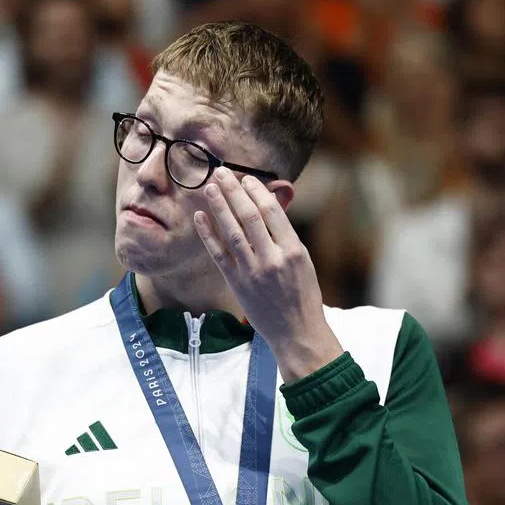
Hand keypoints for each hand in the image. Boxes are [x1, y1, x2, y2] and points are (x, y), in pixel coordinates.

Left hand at [194, 168, 344, 381]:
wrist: (296, 332)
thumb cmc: (303, 295)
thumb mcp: (303, 261)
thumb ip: (285, 235)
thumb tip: (269, 205)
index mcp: (293, 250)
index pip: (271, 212)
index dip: (255, 191)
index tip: (245, 178)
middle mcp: (272, 259)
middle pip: (249, 216)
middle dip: (233, 191)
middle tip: (221, 172)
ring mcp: (252, 272)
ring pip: (232, 231)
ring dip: (219, 206)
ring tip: (210, 187)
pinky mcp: (237, 284)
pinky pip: (219, 254)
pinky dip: (208, 234)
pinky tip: (200, 217)